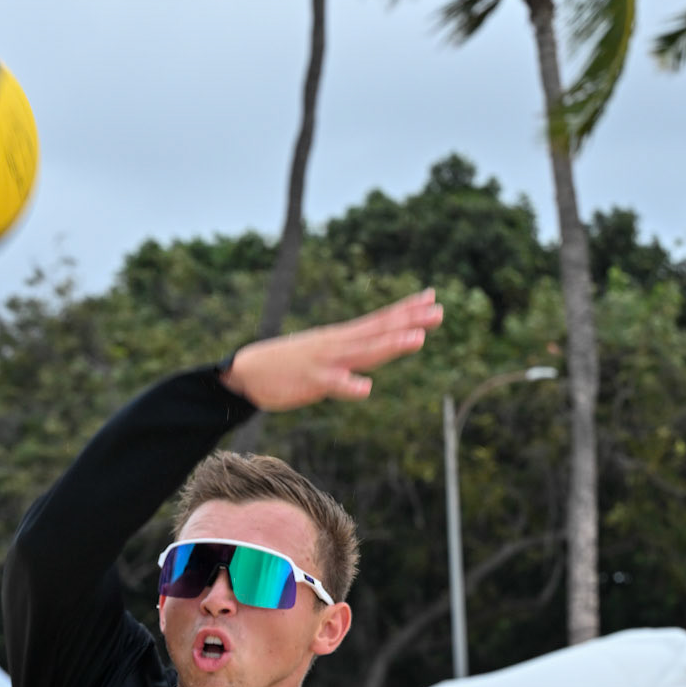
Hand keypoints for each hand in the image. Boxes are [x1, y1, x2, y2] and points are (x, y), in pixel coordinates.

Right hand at [221, 292, 442, 412]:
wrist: (246, 372)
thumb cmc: (288, 364)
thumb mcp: (323, 353)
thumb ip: (350, 353)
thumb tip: (374, 356)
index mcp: (342, 338)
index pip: (380, 320)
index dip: (406, 310)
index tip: (432, 298)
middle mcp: (338, 344)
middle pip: (379, 331)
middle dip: (410, 321)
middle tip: (438, 312)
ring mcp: (326, 362)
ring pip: (364, 352)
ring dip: (391, 345)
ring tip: (419, 339)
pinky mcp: (311, 382)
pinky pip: (333, 385)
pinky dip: (349, 385)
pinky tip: (366, 388)